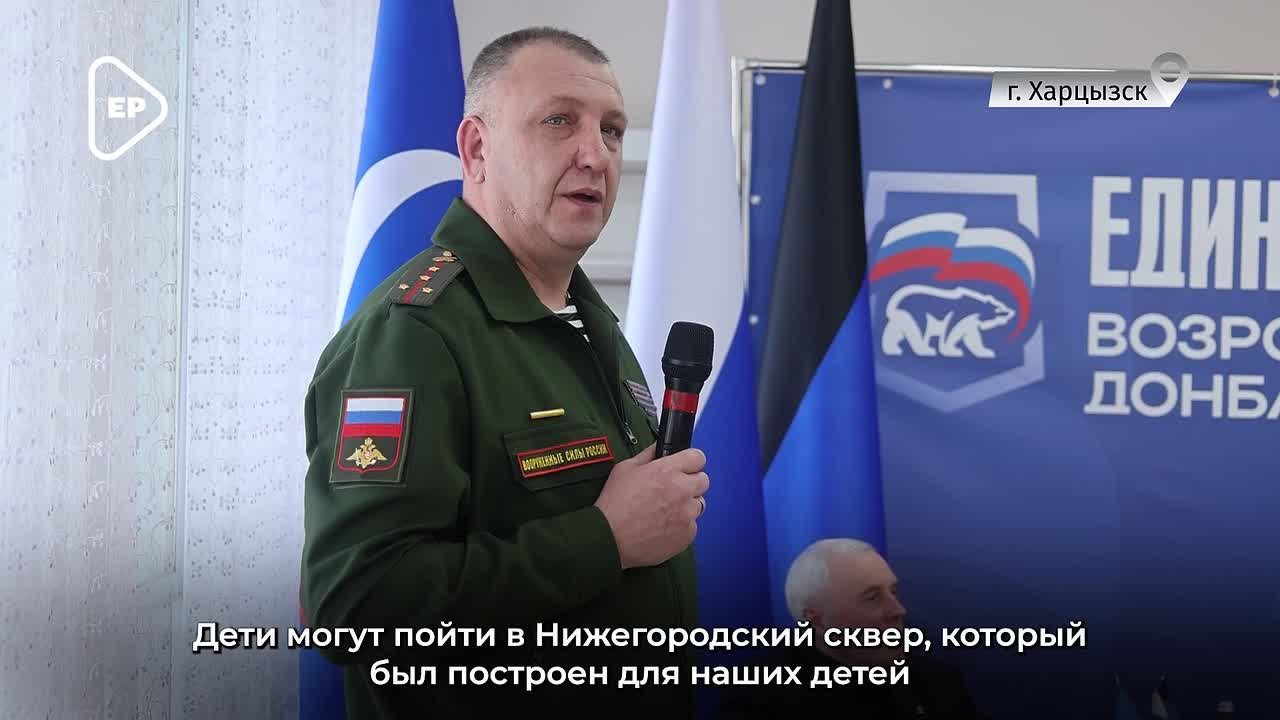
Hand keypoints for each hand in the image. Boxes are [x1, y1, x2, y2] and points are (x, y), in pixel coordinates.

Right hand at [593, 443, 708, 569]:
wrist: (610, 538)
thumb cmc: (614, 504)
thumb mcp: (625, 469)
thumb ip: (647, 455)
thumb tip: (658, 449)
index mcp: (667, 470)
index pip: (698, 457)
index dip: (690, 462)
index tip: (685, 467)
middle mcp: (681, 490)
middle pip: (703, 480)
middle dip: (691, 483)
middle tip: (673, 491)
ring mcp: (686, 514)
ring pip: (698, 505)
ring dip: (687, 506)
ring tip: (665, 512)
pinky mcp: (687, 534)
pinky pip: (692, 526)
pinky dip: (681, 526)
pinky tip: (663, 527)